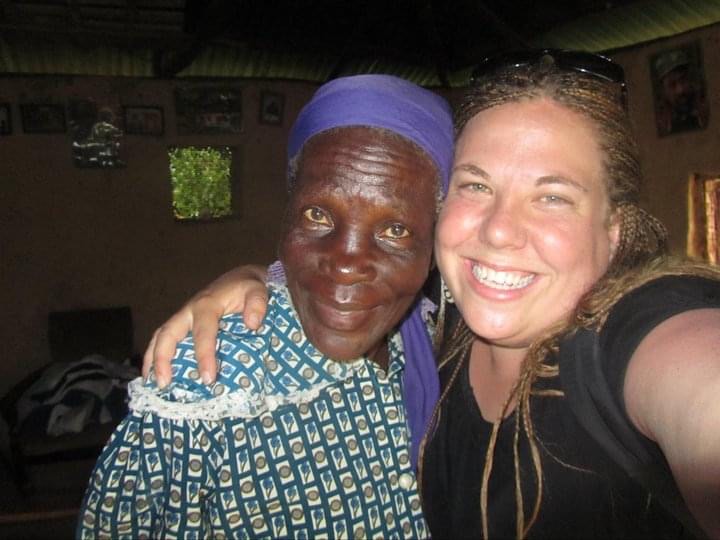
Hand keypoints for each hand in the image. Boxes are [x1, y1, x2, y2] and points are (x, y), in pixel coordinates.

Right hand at [143, 264, 268, 386]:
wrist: (243, 278)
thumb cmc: (249, 287)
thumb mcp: (258, 290)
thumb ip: (257, 303)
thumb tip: (252, 324)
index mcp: (207, 304)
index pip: (202, 332)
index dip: (203, 355)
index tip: (208, 378)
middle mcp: (190, 310)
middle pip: (168, 333)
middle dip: (162, 358)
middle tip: (164, 384)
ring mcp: (185, 316)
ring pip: (161, 336)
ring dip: (153, 359)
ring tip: (154, 384)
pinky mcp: (184, 323)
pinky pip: (165, 338)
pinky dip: (157, 355)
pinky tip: (156, 374)